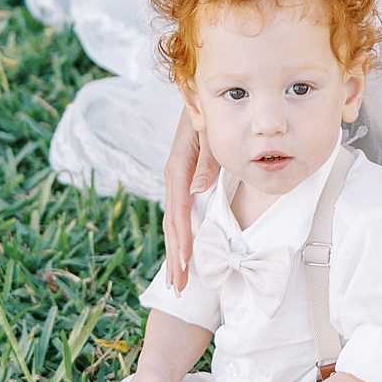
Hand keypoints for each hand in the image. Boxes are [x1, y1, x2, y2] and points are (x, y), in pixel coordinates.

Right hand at [163, 108, 218, 293]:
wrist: (200, 96)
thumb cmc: (208, 112)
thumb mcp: (208, 132)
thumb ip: (206, 160)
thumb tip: (197, 190)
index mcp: (178, 165)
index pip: (179, 208)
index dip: (182, 236)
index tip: (184, 261)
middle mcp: (174, 176)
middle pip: (172, 222)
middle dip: (174, 255)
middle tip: (177, 286)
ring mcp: (177, 180)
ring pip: (173, 222)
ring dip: (175, 251)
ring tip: (176, 281)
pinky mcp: (184, 180)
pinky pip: (180, 214)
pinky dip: (180, 236)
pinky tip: (182, 254)